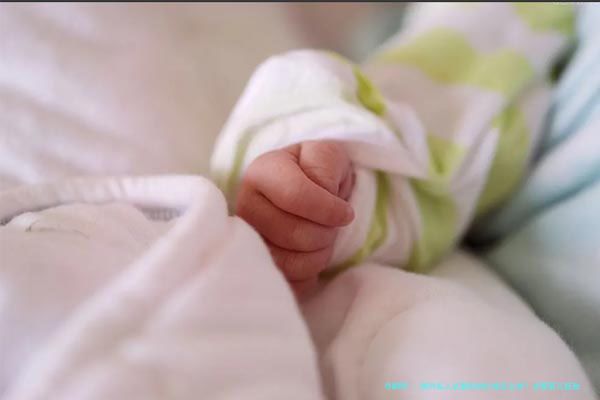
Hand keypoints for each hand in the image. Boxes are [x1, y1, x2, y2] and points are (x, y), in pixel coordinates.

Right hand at [236, 141, 354, 295]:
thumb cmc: (317, 174)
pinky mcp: (256, 267)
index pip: (295, 196)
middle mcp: (245, 206)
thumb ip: (325, 165)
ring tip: (322, 239)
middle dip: (326, 233)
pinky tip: (310, 255)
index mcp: (261, 172)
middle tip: (332, 226)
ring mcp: (247, 240)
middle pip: (294, 233)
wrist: (307, 194)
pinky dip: (309, 274)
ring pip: (290, 262)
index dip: (329, 210)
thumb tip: (324, 196)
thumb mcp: (326, 155)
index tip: (345, 213)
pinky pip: (288, 283)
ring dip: (319, 254)